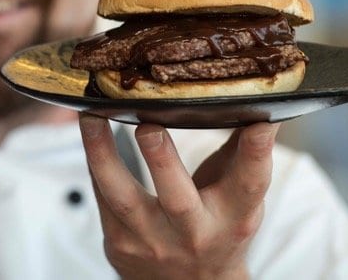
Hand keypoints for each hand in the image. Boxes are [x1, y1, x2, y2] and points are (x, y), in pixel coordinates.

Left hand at [79, 115, 278, 279]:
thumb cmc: (217, 229)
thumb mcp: (240, 200)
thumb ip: (245, 156)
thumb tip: (258, 103)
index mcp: (235, 218)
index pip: (250, 185)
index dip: (257, 154)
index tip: (259, 122)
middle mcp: (195, 234)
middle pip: (178, 200)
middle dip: (162, 161)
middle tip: (148, 126)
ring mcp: (153, 242)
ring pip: (123, 199)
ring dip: (103, 155)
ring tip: (91, 118)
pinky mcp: (120, 243)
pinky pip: (101, 199)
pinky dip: (93, 163)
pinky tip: (87, 132)